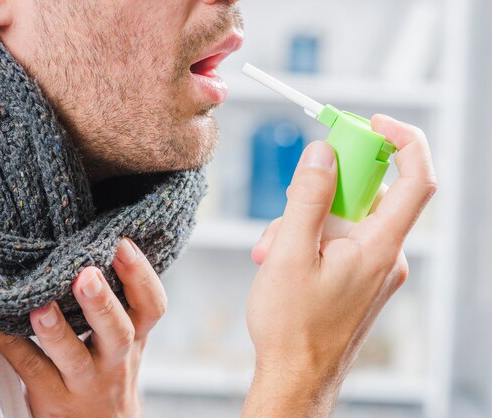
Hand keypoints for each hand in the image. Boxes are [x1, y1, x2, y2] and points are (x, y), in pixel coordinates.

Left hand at [0, 239, 166, 417]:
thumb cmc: (109, 369)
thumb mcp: (125, 337)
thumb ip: (119, 300)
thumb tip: (99, 238)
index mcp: (136, 336)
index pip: (152, 305)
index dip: (141, 274)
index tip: (122, 242)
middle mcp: (116, 359)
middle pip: (118, 332)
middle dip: (103, 302)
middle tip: (87, 273)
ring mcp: (86, 382)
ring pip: (75, 358)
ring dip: (57, 331)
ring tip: (40, 307)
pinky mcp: (54, 398)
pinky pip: (30, 369)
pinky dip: (10, 344)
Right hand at [242, 115, 436, 416]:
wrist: (297, 377)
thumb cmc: (293, 325)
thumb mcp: (290, 253)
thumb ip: (307, 199)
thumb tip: (321, 154)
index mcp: (379, 247)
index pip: (415, 179)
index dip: (402, 140)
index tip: (372, 123)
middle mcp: (386, 255)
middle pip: (367, 195)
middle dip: (322, 191)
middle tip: (287, 205)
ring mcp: (374, 268)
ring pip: (346, 218)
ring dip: (305, 220)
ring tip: (271, 250)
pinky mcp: (361, 278)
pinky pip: (342, 241)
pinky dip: (311, 239)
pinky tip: (281, 259)